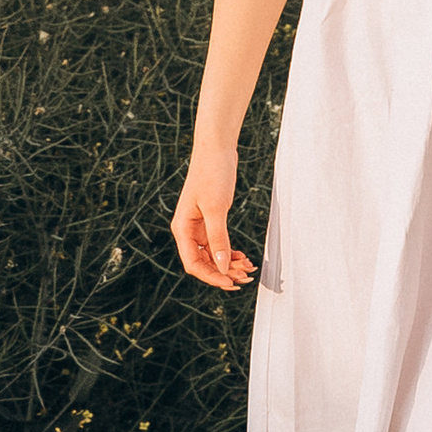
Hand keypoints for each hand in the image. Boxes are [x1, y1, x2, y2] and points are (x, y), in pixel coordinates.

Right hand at [171, 144, 253, 291]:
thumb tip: (222, 267)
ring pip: (213, 254)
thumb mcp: (216, 209)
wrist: (216, 149)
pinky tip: (243, 256)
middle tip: (246, 277)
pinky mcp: (210, 219)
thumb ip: (219, 239)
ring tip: (248, 267)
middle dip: (224, 272)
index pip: (193, 264)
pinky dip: (230, 251)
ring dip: (229, 263)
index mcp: (182, 228)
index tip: (231, 283)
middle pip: (203, 262)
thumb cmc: (212, 174)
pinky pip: (218, 243)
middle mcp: (188, 229)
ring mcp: (199, 225)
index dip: (212, 277)